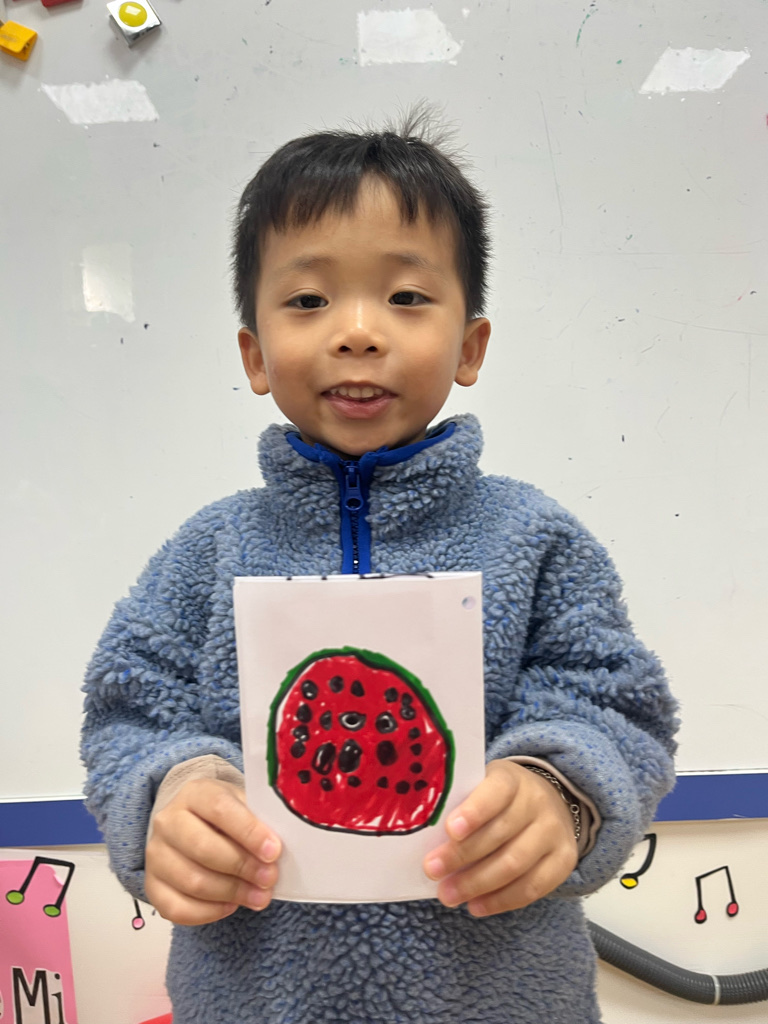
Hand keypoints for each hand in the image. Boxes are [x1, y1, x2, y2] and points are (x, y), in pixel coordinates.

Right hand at [145, 778, 281, 925]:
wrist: (192, 821)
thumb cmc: (225, 815)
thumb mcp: (242, 804)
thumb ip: (258, 821)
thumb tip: (276, 851)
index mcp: (194, 793)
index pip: (220, 808)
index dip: (249, 832)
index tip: (274, 851)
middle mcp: (168, 821)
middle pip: (203, 848)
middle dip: (242, 867)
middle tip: (269, 879)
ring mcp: (155, 854)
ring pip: (192, 881)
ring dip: (231, 893)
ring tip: (259, 896)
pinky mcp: (152, 885)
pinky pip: (177, 908)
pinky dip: (208, 912)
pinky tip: (231, 906)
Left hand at [423, 759, 577, 916]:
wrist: (548, 801)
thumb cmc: (498, 799)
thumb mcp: (481, 786)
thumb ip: (460, 804)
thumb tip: (425, 836)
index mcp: (512, 779)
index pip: (496, 792)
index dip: (474, 811)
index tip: (450, 830)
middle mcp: (537, 803)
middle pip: (500, 833)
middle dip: (462, 856)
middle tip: (433, 870)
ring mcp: (554, 832)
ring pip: (515, 864)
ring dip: (477, 884)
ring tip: (448, 895)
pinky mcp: (564, 860)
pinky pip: (533, 887)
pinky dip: (502, 901)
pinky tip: (476, 906)